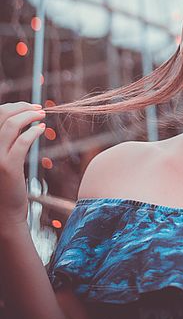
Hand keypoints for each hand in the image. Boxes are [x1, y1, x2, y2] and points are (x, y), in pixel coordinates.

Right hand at [0, 102, 46, 229]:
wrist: (4, 212)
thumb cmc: (4, 183)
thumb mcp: (3, 156)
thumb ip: (7, 139)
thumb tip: (19, 117)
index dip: (13, 106)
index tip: (28, 107)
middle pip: (1, 115)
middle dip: (22, 107)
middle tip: (38, 109)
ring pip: (11, 124)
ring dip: (29, 115)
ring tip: (42, 116)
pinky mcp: (7, 167)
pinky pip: (22, 142)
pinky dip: (33, 131)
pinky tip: (41, 130)